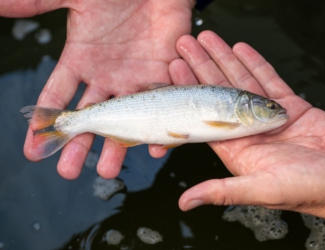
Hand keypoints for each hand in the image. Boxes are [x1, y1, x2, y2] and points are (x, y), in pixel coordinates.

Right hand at [2, 0, 193, 178]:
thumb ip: (38, 3)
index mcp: (82, 61)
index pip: (57, 98)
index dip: (45, 123)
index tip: (33, 150)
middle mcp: (107, 78)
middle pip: (90, 119)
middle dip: (79, 146)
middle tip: (68, 172)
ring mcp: (135, 82)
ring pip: (125, 121)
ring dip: (116, 147)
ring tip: (108, 171)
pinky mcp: (164, 80)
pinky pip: (160, 110)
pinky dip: (158, 130)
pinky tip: (153, 149)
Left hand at [170, 31, 324, 222]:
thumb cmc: (306, 190)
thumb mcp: (259, 190)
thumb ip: (221, 192)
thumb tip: (184, 204)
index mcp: (235, 148)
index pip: (204, 114)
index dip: (189, 91)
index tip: (175, 69)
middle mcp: (246, 129)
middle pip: (218, 92)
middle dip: (202, 67)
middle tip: (185, 45)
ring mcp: (265, 116)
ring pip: (240, 81)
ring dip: (223, 59)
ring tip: (207, 39)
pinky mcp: (288, 106)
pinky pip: (268, 80)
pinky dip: (254, 64)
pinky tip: (240, 49)